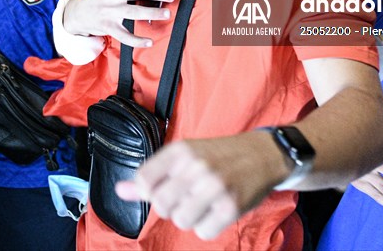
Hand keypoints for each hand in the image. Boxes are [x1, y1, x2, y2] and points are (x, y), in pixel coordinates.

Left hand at [115, 131, 284, 240]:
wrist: (262, 154)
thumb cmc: (218, 156)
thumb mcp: (183, 156)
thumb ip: (152, 175)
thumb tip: (120, 191)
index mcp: (180, 150)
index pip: (144, 180)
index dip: (150, 191)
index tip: (163, 187)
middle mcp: (196, 166)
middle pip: (160, 204)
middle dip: (171, 207)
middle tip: (186, 197)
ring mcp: (214, 187)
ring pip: (181, 220)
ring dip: (189, 217)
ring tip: (202, 203)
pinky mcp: (231, 206)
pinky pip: (203, 231)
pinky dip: (207, 226)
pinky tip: (215, 211)